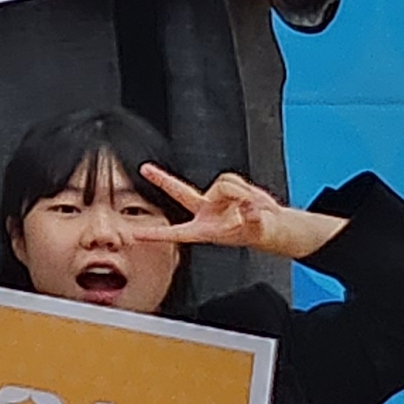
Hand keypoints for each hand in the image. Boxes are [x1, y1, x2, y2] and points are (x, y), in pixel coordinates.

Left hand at [136, 161, 346, 263]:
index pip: (174, 232)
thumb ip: (251, 216)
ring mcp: (213, 198)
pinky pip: (232, 179)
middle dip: (161, 179)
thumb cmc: (258, 232)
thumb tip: (247, 204)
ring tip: (250, 206)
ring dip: (240, 193)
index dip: (154, 234)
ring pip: (223, 185)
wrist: (270, 225)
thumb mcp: (255, 228)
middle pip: (179, 192)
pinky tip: (250, 198)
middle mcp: (204, 211)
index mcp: (204, 229)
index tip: (133, 234)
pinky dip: (244, 188)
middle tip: (144, 168)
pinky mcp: (224, 187)